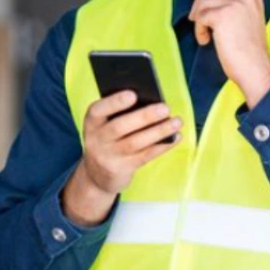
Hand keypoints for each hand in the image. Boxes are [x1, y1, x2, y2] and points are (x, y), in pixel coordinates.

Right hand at [61, 90, 182, 225]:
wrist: (97, 175)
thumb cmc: (108, 139)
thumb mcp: (105, 125)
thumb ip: (121, 113)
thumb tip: (151, 101)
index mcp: (92, 122)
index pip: (98, 110)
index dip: (114, 102)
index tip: (133, 94)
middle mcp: (97, 139)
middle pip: (120, 127)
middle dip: (144, 116)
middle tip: (165, 108)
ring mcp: (108, 156)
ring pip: (135, 142)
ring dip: (159, 131)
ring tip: (177, 121)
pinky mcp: (122, 169)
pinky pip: (145, 156)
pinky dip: (162, 146)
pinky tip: (176, 136)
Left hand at [190, 0, 269, 107]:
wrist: (254, 68)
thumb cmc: (249, 52)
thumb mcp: (247, 20)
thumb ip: (234, 5)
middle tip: (196, 16)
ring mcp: (235, 4)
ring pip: (204, 0)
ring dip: (198, 18)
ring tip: (205, 34)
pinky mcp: (223, 15)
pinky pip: (201, 16)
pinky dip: (199, 29)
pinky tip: (206, 41)